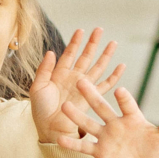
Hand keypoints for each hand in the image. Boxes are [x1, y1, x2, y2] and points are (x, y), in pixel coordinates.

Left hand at [31, 28, 122, 144]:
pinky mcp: (91, 97)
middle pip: (86, 57)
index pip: (69, 54)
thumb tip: (51, 52)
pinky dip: (114, 76)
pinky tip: (121, 66)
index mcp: (60, 74)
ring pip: (98, 67)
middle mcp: (73, 78)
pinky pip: (105, 85)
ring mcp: (83, 87)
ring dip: (106, 55)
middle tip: (99, 30)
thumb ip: (44, 69)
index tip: (81, 30)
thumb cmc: (40, 110)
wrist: (50, 128)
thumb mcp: (37, 87)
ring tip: (113, 43)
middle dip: (93, 43)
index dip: (75, 42)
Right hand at [56, 73, 158, 157]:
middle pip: (102, 107)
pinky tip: (59, 139)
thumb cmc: (156, 148)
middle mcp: (116, 124)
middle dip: (92, 95)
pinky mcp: (100, 152)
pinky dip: (72, 143)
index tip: (119, 90)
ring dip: (77, 116)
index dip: (124, 99)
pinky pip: (84, 147)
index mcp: (133, 117)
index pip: (128, 105)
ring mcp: (106, 137)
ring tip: (64, 106)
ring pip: (89, 124)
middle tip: (81, 81)